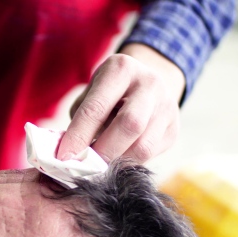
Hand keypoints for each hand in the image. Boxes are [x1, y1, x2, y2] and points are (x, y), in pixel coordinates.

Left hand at [56, 43, 184, 162]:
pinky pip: (150, 154)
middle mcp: (149, 84)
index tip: (64, 156)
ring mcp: (167, 106)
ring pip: (142, 145)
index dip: (79, 135)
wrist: (147, 83)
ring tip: (98, 165)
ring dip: (116, 161)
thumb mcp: (90, 94)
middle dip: (103, 151)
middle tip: (84, 166)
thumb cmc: (109, 92)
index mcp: (121, 69)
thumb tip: (71, 154)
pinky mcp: (173, 129)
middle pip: (129, 125)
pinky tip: (116, 160)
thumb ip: (80, 119)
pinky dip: (128, 163)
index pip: (97, 107)